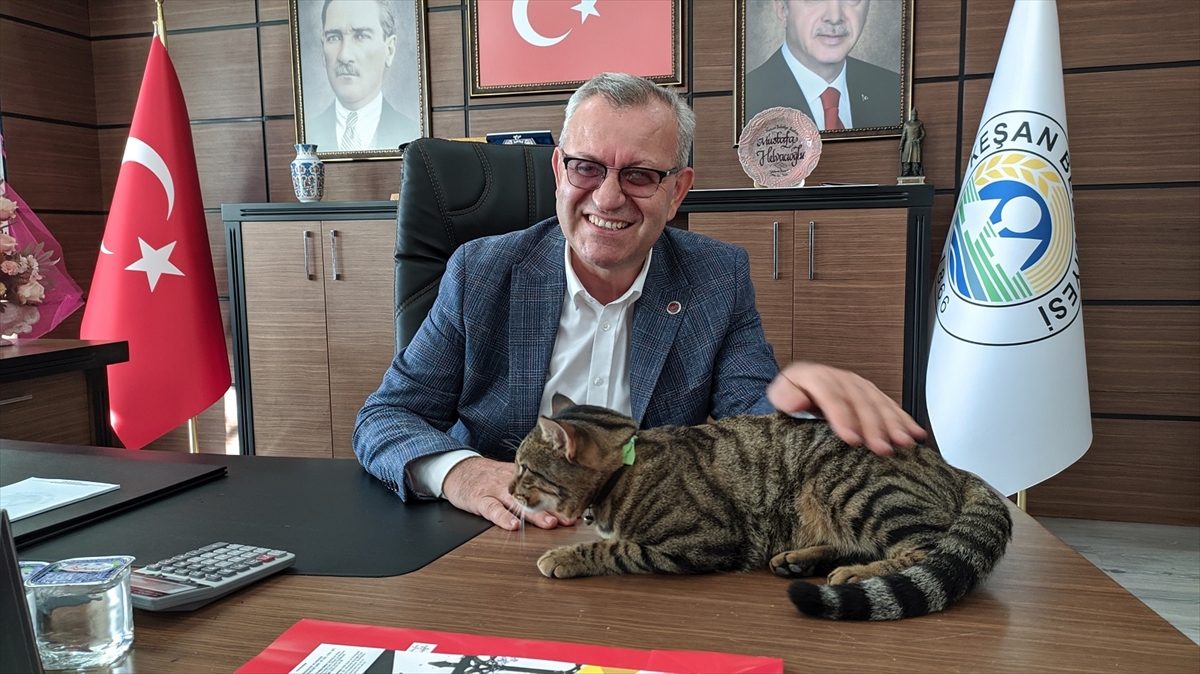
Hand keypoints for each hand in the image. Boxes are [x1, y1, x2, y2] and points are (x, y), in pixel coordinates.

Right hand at [442, 456, 574, 530]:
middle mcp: (512, 482)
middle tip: (571, 518)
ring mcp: (495, 490)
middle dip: (555, 508)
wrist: (458, 469)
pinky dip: (503, 517)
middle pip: (536, 495)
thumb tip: (560, 498)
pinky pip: (492, 509)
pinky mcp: (480, 499)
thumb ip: (532, 484)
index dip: (562, 497)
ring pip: (518, 502)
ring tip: (550, 523)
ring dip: (535, 514)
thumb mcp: (512, 476)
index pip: (545, 486)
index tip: (580, 506)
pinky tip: (514, 526)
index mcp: (522, 476)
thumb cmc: (488, 476)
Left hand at [766, 361, 926, 455]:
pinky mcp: (869, 393)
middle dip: (874, 426)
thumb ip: (785, 397)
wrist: (798, 385)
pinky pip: (889, 405)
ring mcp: (857, 385)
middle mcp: (840, 379)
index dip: (843, 417)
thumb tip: (795, 402)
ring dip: (894, 423)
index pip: (832, 397)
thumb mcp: (778, 394)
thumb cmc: (789, 394)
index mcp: (816, 377)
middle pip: (860, 401)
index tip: (851, 438)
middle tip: (882, 448)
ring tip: (903, 442)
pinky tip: (915, 432)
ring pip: (878, 403)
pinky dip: (904, 419)